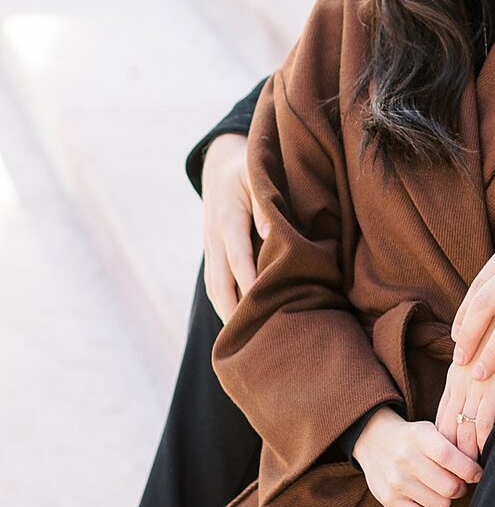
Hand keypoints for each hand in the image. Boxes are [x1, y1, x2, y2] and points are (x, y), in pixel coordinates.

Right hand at [201, 133, 268, 323]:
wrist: (220, 166)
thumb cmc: (248, 169)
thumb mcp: (257, 175)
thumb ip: (265, 203)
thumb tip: (274, 233)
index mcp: (226, 217)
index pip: (237, 255)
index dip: (248, 280)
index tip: (261, 301)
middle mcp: (213, 237)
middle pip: (220, 282)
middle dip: (235, 310)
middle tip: (255, 337)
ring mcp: (209, 247)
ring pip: (214, 288)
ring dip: (228, 312)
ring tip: (247, 340)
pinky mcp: (211, 254)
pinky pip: (214, 284)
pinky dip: (225, 304)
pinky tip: (239, 322)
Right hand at [351, 407, 481, 506]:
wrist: (374, 441)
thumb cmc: (413, 438)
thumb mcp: (431, 431)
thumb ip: (453, 447)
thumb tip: (479, 471)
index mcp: (420, 437)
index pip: (451, 458)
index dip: (470, 470)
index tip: (477, 473)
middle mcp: (405, 459)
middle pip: (450, 487)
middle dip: (461, 487)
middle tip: (459, 483)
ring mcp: (395, 481)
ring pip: (440, 505)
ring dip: (448, 501)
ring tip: (444, 491)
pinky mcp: (388, 500)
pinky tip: (433, 504)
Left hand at [434, 352, 494, 463]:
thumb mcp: (477, 360)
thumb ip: (470, 380)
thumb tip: (467, 404)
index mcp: (454, 380)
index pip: (442, 420)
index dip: (444, 444)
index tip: (447, 464)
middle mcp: (460, 385)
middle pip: (449, 429)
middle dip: (452, 455)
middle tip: (458, 476)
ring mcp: (475, 387)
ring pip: (464, 429)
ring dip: (468, 454)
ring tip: (472, 473)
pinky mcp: (494, 386)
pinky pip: (484, 421)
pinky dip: (483, 440)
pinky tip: (487, 452)